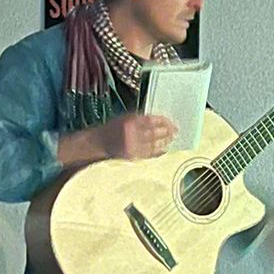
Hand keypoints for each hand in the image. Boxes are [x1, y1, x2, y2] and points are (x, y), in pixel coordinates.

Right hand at [56, 115, 177, 166]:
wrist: (97, 142)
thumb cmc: (112, 128)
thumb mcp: (124, 118)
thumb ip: (140, 119)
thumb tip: (159, 121)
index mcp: (130, 121)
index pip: (151, 121)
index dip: (163, 122)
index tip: (172, 122)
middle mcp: (131, 133)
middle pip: (154, 133)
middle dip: (167, 132)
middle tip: (176, 131)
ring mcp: (131, 145)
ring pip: (153, 144)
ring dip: (164, 142)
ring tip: (171, 139)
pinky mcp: (131, 155)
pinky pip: (148, 154)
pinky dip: (157, 152)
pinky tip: (164, 150)